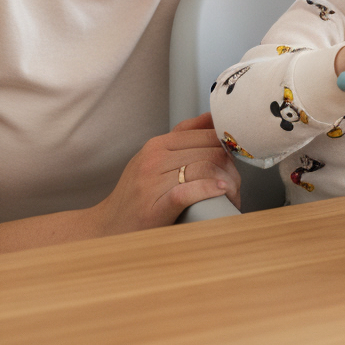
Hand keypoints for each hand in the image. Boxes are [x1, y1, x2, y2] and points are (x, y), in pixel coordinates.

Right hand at [92, 113, 241, 235]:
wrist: (106, 227)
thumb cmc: (138, 194)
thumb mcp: (155, 158)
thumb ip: (183, 136)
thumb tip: (212, 116)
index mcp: (158, 145)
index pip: (206, 135)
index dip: (228, 147)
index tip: (236, 161)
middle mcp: (153, 159)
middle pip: (210, 152)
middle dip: (231, 168)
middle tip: (237, 184)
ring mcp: (151, 183)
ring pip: (204, 169)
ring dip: (227, 182)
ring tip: (232, 195)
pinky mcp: (152, 208)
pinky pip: (187, 191)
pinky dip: (208, 189)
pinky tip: (220, 191)